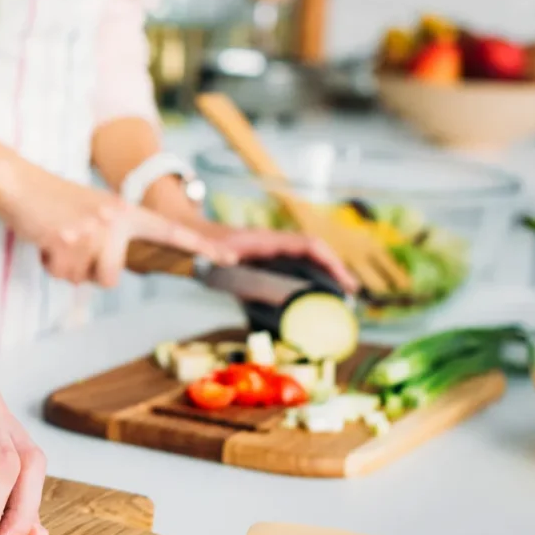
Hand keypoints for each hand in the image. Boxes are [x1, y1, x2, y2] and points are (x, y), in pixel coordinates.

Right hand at [0, 166, 235, 287]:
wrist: (19, 182)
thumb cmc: (54, 202)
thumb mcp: (93, 212)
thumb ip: (111, 237)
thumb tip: (109, 274)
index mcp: (126, 212)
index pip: (169, 232)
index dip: (200, 247)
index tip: (230, 257)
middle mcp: (115, 220)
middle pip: (112, 278)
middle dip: (89, 271)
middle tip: (72, 244)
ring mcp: (91, 231)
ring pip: (87, 280)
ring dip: (68, 268)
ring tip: (58, 240)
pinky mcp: (66, 241)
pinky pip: (63, 275)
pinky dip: (50, 265)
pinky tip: (45, 240)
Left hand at [205, 224, 359, 292]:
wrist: (183, 234)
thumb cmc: (193, 240)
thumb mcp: (202, 248)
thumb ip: (211, 252)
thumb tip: (227, 260)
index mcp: (264, 240)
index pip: (307, 245)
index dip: (329, 261)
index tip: (345, 281)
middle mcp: (270, 244)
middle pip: (312, 253)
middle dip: (334, 270)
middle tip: (352, 295)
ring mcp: (267, 253)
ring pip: (303, 262)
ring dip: (322, 277)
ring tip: (339, 299)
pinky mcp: (260, 262)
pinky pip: (289, 270)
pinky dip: (304, 283)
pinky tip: (308, 301)